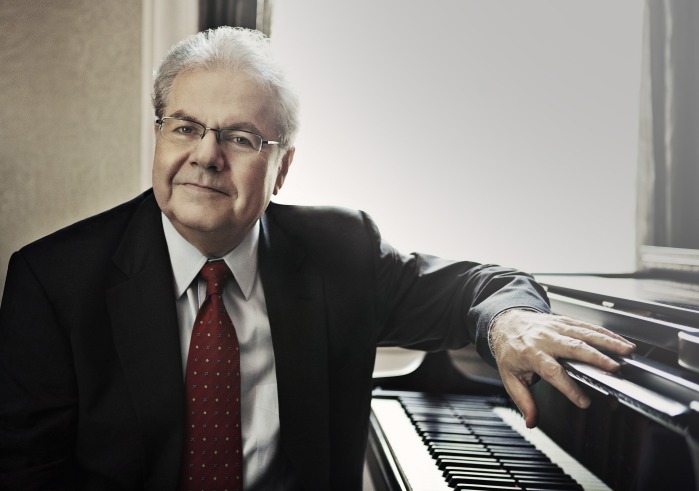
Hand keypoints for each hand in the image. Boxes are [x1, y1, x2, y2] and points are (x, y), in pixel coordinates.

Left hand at [489, 309, 634, 427]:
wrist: (505, 322)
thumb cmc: (509, 350)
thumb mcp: (509, 377)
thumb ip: (523, 400)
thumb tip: (531, 422)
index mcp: (531, 353)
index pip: (552, 371)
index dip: (568, 387)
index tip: (584, 401)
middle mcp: (545, 339)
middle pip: (573, 348)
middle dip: (595, 358)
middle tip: (614, 369)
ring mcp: (556, 328)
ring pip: (584, 334)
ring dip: (608, 343)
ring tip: (627, 352)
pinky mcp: (564, 322)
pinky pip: (587, 326)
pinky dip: (606, 334)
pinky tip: (620, 341)